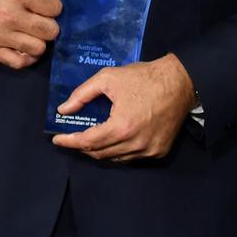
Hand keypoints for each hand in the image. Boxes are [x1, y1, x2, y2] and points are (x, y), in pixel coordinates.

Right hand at [0, 0, 61, 68]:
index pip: (54, 7)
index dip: (53, 4)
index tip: (46, 1)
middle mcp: (10, 16)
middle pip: (50, 30)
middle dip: (50, 23)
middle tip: (42, 16)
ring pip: (37, 48)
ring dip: (39, 40)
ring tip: (33, 30)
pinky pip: (17, 62)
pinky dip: (25, 56)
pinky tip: (23, 44)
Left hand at [51, 53, 196, 160]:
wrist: (179, 82)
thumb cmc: (143, 77)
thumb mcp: (108, 78)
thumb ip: (82, 94)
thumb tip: (63, 110)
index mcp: (121, 127)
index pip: (88, 142)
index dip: (69, 141)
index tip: (57, 140)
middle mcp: (134, 145)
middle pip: (99, 154)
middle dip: (82, 146)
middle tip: (72, 136)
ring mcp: (148, 151)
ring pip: (115, 158)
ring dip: (100, 150)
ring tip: (92, 136)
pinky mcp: (159, 152)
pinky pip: (132, 157)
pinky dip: (119, 150)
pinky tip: (115, 138)